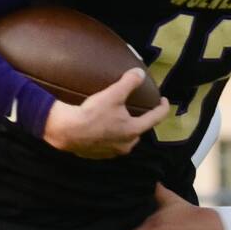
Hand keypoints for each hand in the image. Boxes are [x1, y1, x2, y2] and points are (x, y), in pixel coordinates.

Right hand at [42, 69, 170, 157]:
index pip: (155, 118)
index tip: (163, 101)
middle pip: (139, 131)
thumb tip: (140, 73)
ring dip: (123, 130)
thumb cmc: (92, 113)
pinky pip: (109, 145)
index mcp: (133, 130)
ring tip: (118, 120)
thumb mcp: (113, 95)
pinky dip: (108, 137)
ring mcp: (112, 152)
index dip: (162, 108)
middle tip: (136, 110)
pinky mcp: (98, 155)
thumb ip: (129, 83)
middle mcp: (126, 145)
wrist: (66, 131)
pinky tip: (100, 129)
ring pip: (124, 140)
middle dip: (140, 121)